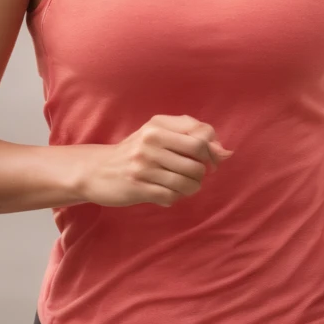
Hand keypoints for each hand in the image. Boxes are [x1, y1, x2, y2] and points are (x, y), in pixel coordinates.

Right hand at [77, 114, 233, 208]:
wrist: (98, 170)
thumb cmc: (136, 150)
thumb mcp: (158, 131)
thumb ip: (191, 133)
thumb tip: (225, 152)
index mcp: (158, 125)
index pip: (201, 137)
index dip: (212, 151)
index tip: (210, 159)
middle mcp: (151, 142)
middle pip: (197, 161)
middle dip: (202, 172)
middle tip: (195, 174)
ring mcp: (143, 166)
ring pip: (186, 182)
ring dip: (191, 188)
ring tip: (184, 186)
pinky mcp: (138, 187)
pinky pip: (172, 196)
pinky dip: (176, 197)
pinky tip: (168, 193)